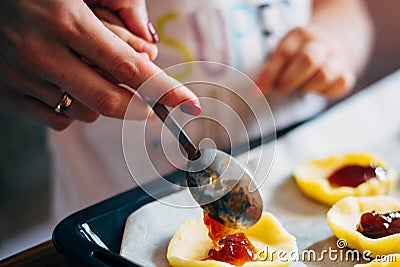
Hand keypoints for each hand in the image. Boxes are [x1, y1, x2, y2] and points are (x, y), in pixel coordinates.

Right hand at [0, 0, 199, 129]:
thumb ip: (118, 21)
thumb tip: (149, 55)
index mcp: (67, 23)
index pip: (129, 68)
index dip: (164, 90)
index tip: (188, 104)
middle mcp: (43, 54)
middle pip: (110, 102)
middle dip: (139, 107)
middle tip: (150, 102)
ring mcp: (22, 76)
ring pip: (85, 113)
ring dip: (102, 102)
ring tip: (92, 76)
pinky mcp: (8, 91)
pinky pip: (58, 120)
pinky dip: (74, 110)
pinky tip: (71, 88)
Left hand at [255, 25, 355, 98]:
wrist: (331, 42)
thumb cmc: (299, 53)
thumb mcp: (284, 52)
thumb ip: (271, 69)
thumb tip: (256, 92)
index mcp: (299, 36)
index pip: (283, 54)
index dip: (270, 75)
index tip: (257, 92)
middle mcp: (320, 43)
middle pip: (308, 60)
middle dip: (290, 80)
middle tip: (282, 89)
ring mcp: (336, 56)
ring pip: (325, 75)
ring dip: (308, 88)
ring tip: (301, 88)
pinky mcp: (347, 70)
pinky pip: (341, 84)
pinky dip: (327, 92)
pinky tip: (317, 90)